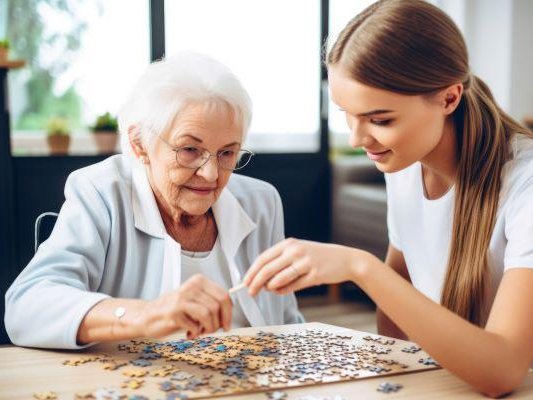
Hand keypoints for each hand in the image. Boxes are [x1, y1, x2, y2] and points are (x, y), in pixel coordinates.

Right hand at [138, 274, 231, 338]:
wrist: (148, 316)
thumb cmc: (173, 309)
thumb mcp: (194, 300)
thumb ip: (211, 302)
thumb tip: (229, 313)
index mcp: (199, 281)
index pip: (224, 295)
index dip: (228, 313)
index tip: (226, 324)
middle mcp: (191, 287)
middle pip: (218, 305)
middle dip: (219, 322)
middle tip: (212, 330)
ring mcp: (182, 298)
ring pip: (209, 314)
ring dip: (208, 328)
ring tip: (200, 331)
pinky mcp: (174, 312)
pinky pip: (195, 325)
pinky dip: (195, 333)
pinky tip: (189, 333)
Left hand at [244, 238, 367, 295]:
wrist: (345, 259)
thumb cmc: (318, 258)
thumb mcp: (299, 253)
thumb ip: (281, 263)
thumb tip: (261, 279)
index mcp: (289, 243)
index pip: (263, 258)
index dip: (252, 271)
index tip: (244, 282)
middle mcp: (295, 251)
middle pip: (267, 269)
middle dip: (255, 283)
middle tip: (250, 293)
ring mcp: (305, 262)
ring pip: (279, 278)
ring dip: (270, 288)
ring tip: (269, 291)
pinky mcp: (314, 274)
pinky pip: (293, 286)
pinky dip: (283, 291)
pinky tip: (279, 292)